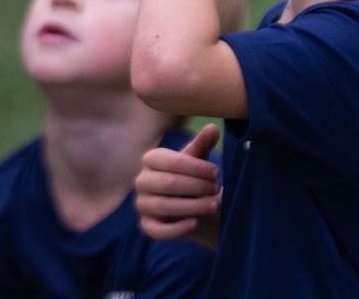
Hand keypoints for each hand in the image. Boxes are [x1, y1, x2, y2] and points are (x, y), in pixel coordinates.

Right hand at [135, 123, 222, 246]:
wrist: (193, 205)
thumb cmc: (193, 176)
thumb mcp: (198, 159)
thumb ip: (203, 143)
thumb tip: (213, 127)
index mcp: (151, 159)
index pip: (172, 162)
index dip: (196, 167)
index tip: (217, 172)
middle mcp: (141, 180)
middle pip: (168, 183)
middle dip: (196, 186)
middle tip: (217, 189)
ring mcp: (141, 204)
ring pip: (164, 206)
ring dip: (193, 206)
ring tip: (214, 205)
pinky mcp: (145, 225)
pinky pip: (156, 230)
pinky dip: (176, 228)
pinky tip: (195, 223)